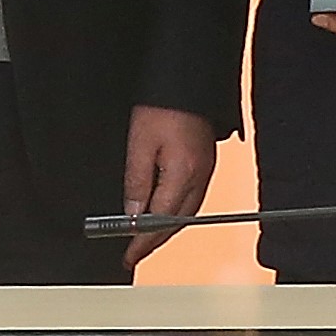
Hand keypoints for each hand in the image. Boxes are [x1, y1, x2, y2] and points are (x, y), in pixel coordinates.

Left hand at [118, 105, 218, 265]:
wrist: (188, 79)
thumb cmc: (163, 105)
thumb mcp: (139, 144)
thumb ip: (137, 183)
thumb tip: (134, 215)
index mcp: (182, 175)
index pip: (160, 221)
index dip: (143, 241)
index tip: (129, 255)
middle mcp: (199, 177)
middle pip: (176, 223)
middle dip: (155, 242)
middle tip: (134, 253)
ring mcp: (206, 171)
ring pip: (187, 214)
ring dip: (166, 230)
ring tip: (146, 239)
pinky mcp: (206, 163)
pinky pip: (193, 200)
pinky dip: (177, 214)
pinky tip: (165, 214)